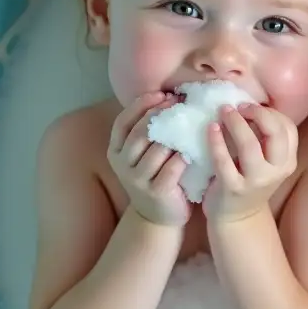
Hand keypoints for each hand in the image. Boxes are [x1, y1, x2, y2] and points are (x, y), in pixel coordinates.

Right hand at [108, 91, 191, 226]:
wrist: (158, 215)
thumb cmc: (155, 175)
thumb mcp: (144, 153)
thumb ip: (149, 131)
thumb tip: (169, 96)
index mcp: (116, 150)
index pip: (123, 122)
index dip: (140, 105)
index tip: (161, 93)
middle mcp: (122, 164)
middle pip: (139, 133)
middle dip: (159, 114)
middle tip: (179, 102)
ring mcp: (137, 179)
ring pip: (155, 150)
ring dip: (173, 135)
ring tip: (190, 121)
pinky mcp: (156, 191)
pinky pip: (170, 169)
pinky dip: (181, 157)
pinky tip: (191, 149)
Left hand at [203, 104, 296, 222]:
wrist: (237, 217)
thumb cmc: (250, 180)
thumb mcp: (267, 162)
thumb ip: (265, 139)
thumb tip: (250, 105)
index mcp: (288, 161)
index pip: (288, 128)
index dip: (270, 112)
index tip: (251, 107)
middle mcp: (277, 171)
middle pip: (275, 133)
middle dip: (258, 113)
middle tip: (240, 106)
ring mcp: (256, 181)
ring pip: (250, 145)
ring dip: (236, 124)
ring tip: (224, 111)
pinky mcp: (233, 188)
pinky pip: (224, 160)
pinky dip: (216, 141)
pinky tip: (210, 129)